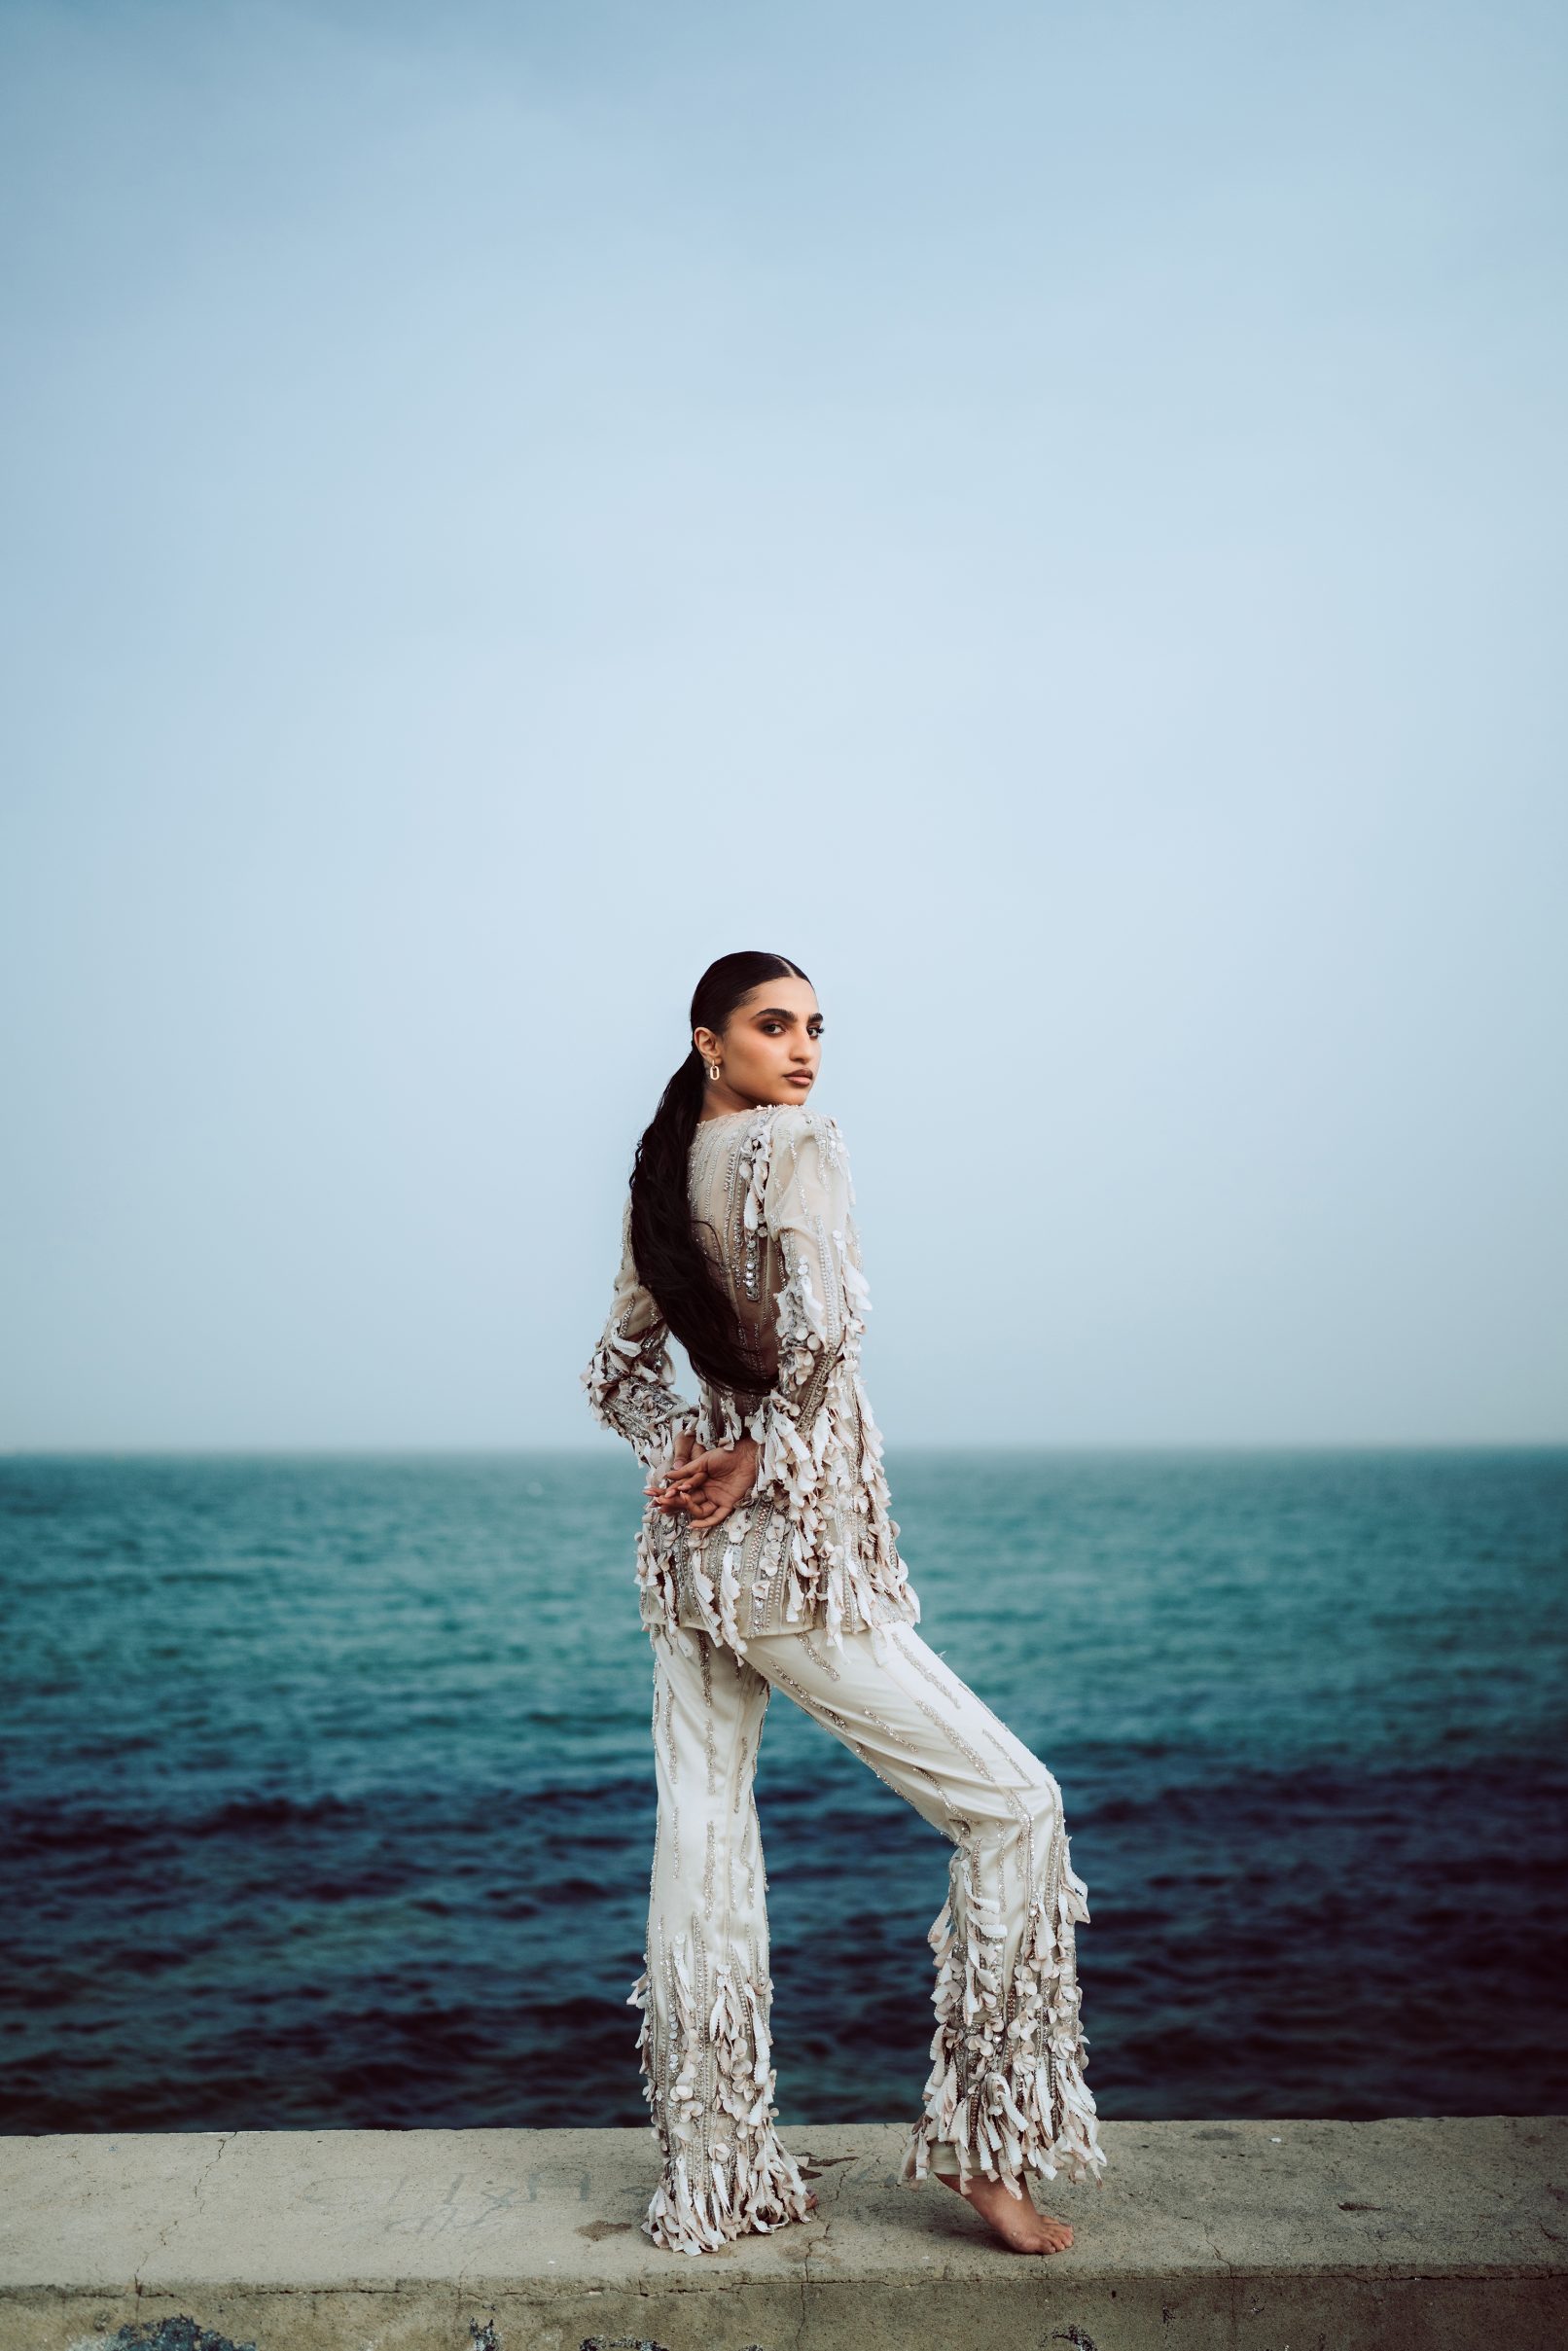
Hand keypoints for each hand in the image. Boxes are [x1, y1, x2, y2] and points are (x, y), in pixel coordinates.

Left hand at [644, 1429, 695, 1512]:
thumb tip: (678, 1466)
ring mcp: (692, 1481)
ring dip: (668, 1500)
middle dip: (672, 1499)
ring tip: (654, 1505)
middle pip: (687, 1491)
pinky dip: (667, 1497)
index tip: (668, 1494)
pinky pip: (676, 1493)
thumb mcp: (685, 1440)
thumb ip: (682, 1452)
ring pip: (681, 1494)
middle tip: (658, 1503)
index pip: (693, 1480)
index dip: (681, 1487)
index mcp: (703, 1467)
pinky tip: (657, 1503)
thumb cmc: (687, 1436)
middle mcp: (699, 1477)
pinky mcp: (685, 1483)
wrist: (689, 1437)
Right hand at [645, 1436, 759, 1530]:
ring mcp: (717, 1499)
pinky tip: (692, 1524)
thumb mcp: (703, 1461)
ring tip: (678, 1501)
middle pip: (687, 1502)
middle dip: (673, 1502)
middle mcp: (706, 1492)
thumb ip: (686, 1471)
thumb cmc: (725, 1455)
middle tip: (660, 1502)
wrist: (746, 1454)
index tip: (653, 1495)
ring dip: (687, 1508)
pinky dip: (705, 1522)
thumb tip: (667, 1475)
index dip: (667, 1493)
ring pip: (698, 1509)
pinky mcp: (728, 1504)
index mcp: (699, 1482)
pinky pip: (716, 1517)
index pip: (680, 1491)